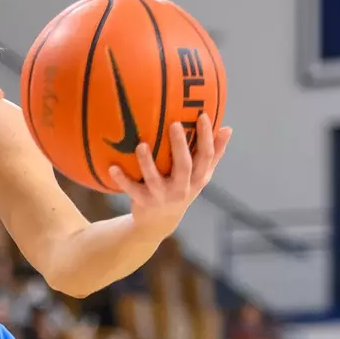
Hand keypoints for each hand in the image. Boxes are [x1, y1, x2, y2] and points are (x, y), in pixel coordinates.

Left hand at [106, 113, 231, 236]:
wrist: (160, 223)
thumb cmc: (182, 189)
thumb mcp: (200, 176)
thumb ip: (214, 153)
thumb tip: (228, 127)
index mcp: (197, 178)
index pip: (206, 156)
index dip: (207, 137)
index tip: (203, 115)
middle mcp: (182, 188)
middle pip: (184, 166)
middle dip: (179, 146)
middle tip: (174, 124)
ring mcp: (162, 196)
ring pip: (155, 179)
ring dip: (147, 163)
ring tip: (141, 145)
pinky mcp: (143, 202)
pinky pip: (131, 189)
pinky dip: (122, 179)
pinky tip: (112, 167)